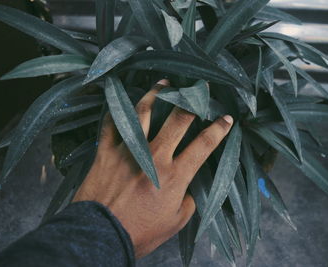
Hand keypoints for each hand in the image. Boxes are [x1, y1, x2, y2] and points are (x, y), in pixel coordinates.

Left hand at [73, 79, 233, 257]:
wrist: (101, 235)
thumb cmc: (139, 232)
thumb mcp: (174, 222)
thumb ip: (186, 201)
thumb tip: (186, 188)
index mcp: (174, 175)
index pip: (203, 145)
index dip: (218, 130)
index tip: (226, 118)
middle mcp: (154, 157)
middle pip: (177, 120)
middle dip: (192, 101)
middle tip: (199, 88)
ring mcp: (128, 151)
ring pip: (143, 113)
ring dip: (155, 94)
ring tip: (163, 83)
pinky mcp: (106, 152)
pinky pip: (111, 124)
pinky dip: (117, 111)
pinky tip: (122, 103)